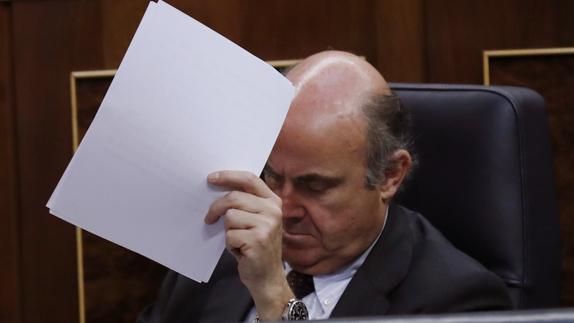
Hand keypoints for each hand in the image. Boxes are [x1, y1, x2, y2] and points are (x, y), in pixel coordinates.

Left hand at [204, 170, 293, 319]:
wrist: (267, 277)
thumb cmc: (257, 246)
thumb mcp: (257, 220)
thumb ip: (245, 203)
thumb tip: (217, 187)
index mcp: (273, 201)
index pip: (249, 179)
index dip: (228, 176)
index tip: (211, 178)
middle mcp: (273, 211)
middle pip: (234, 197)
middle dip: (216, 208)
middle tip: (209, 219)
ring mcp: (267, 225)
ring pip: (230, 217)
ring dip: (228, 231)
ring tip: (238, 240)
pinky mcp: (257, 240)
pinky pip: (230, 235)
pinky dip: (230, 244)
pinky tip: (241, 250)